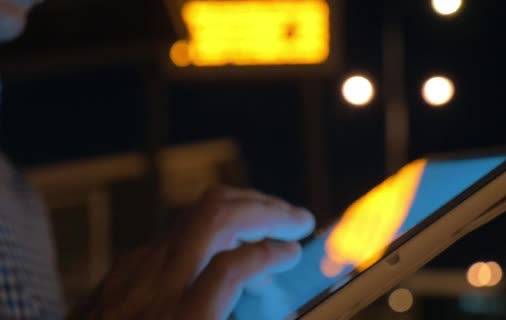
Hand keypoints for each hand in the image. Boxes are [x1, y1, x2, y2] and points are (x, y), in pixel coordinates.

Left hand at [68, 186, 314, 319]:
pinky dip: (210, 228)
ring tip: (270, 217)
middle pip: (214, 216)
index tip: (295, 253)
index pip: (234, 266)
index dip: (272, 253)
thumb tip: (272, 301)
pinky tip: (225, 242)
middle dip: (264, 208)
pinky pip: (174, 234)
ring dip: (239, 208)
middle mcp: (153, 287)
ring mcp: (132, 273)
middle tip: (297, 219)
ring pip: (192, 215)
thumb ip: (231, 312)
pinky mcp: (120, 272)